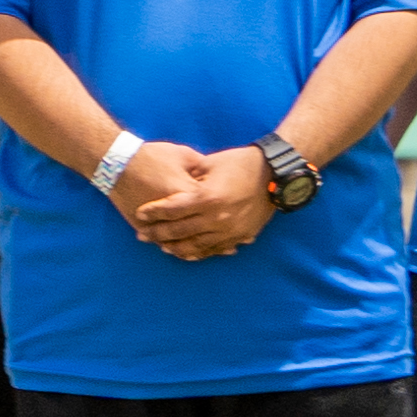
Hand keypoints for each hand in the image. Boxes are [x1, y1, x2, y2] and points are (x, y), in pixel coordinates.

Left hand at [129, 142, 272, 258]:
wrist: (277, 174)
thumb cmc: (241, 163)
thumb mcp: (210, 163)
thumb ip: (188, 176)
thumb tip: (167, 185)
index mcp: (207, 197)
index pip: (171, 209)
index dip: (152, 212)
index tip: (139, 213)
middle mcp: (217, 217)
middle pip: (178, 231)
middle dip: (156, 233)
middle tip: (141, 234)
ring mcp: (230, 230)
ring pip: (194, 246)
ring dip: (174, 247)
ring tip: (161, 245)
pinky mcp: (240, 236)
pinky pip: (214, 250)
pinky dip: (197, 252)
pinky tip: (185, 252)